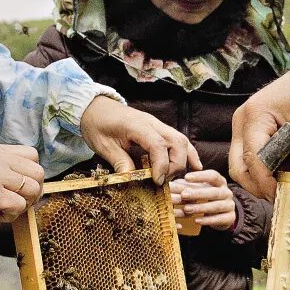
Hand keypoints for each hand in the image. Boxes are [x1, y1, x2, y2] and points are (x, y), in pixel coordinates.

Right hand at [0, 142, 44, 227]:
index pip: (30, 154)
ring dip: (19, 205)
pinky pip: (17, 207)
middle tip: (11, 203)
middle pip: (38, 172)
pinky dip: (7, 216)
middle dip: (30, 192)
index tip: (14, 188)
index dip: (28, 174)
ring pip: (31, 190)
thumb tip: (13, 184)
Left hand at [80, 96, 199, 183]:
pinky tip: (195, 165)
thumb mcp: (102, 146)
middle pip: (177, 142)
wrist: (94, 107)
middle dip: (175, 165)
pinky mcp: (159, 129)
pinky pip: (179, 139)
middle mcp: (152, 123)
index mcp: (137, 125)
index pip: (159, 145)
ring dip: (183, 160)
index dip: (161, 165)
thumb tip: (131, 179)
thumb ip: (118, 161)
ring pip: (181, 140)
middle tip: (163, 181)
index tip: (157, 181)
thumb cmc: (97, 125)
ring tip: (176, 177)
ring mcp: (157, 125)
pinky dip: (188, 153)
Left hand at [170, 169, 237, 231]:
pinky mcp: (230, 218)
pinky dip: (207, 220)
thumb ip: (186, 187)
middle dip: (198, 193)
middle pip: (214, 192)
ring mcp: (229, 205)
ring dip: (201, 207)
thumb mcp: (199, 190)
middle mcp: (226, 192)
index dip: (200, 176)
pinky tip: (196, 220)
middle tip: (183, 195)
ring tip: (187, 209)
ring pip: (216, 206)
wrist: (223, 214)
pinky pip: (219, 219)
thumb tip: (169, 185)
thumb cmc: (207, 198)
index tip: (186, 177)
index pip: (212, 175)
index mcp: (220, 182)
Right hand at [230, 47, 289, 198]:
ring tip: (288, 184)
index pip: (254, 158)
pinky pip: (251, 157)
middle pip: (238, 166)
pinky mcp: (250, 131)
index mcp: (255, 115)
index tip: (283, 197)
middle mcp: (242, 120)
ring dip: (262, 179)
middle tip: (283, 197)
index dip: (266, 182)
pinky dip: (266, 170)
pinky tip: (287, 171)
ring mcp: (243, 126)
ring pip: (242, 165)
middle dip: (258, 186)